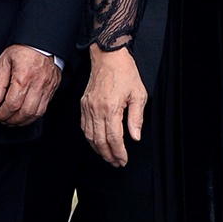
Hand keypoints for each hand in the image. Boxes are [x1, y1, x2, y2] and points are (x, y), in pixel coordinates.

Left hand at [0, 45, 60, 126]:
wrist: (44, 40)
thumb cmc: (24, 48)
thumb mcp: (4, 61)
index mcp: (23, 76)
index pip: (12, 104)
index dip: (2, 114)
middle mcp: (38, 83)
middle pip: (25, 112)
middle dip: (11, 120)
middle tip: (3, 120)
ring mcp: (48, 86)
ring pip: (37, 113)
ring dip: (23, 121)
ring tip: (13, 120)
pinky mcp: (53, 87)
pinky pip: (45, 107)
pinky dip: (33, 115)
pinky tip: (25, 114)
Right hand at [81, 46, 147, 167]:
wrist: (108, 58)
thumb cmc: (125, 73)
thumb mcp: (139, 94)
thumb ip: (136, 118)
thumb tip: (135, 137)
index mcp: (111, 108)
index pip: (114, 138)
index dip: (119, 152)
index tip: (123, 160)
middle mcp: (96, 110)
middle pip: (99, 140)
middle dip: (108, 155)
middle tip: (116, 163)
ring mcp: (87, 108)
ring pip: (89, 136)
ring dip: (98, 149)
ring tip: (108, 157)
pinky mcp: (83, 105)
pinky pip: (84, 127)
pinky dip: (90, 139)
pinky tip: (97, 143)